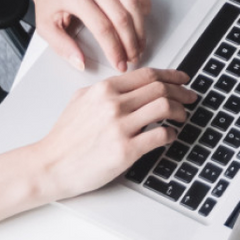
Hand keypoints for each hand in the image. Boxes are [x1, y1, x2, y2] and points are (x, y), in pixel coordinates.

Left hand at [17, 0, 151, 72]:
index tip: (119, 63)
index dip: (114, 50)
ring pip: (134, 3)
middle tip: (132, 57)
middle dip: (131, 43)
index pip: (103, 28)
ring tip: (139, 43)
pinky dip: (145, 3)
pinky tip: (142, 17)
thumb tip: (80, 62)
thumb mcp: (45, 25)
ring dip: (140, 28)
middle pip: (122, 17)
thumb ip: (63, 47)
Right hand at [32, 68, 194, 200]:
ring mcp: (120, 127)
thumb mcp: (80, 100)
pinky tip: (170, 135)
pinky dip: (171, 133)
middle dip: (182, 92)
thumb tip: (130, 85)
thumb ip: (105, 90)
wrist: (49, 165)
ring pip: (164, 108)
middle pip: (161, 89)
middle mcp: (113, 104)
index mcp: (104, 89)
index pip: (148, 75)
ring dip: (180, 111)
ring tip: (183, 116)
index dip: (172, 75)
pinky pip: (160, 135)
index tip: (183, 79)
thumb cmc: (64, 138)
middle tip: (190, 97)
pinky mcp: (125, 151)